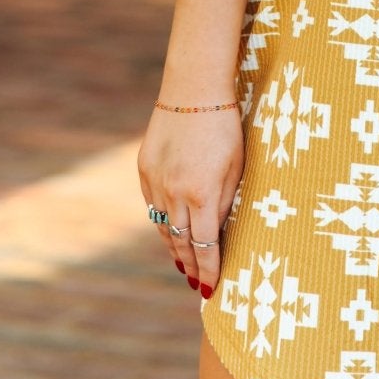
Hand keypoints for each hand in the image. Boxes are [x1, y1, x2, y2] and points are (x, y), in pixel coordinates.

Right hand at [138, 104, 244, 300]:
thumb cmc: (225, 127)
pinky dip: (162, 223)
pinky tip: (170, 232)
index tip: (212, 289)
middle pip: (181, 242)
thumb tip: (216, 235)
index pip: (204, 246)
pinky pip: (153, 206)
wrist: (193, 90)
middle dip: (191, 266)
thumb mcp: (236, 167)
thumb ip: (224, 203)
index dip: (209, 270)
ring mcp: (154, 182)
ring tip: (184, 265)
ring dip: (174, 248)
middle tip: (198, 284)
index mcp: (200, 194)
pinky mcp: (143, 169)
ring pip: (163, 227)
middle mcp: (173, 193)